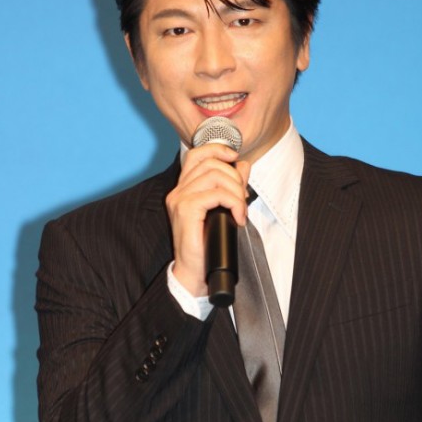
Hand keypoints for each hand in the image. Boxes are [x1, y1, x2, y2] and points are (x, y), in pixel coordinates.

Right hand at [164, 143, 250, 296]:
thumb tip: (243, 165)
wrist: (194, 271)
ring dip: (236, 191)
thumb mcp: (221, 209)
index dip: (218, 149)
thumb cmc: (206, 245)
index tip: (236, 159)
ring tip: (240, 210)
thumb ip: (230, 185)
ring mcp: (180, 199)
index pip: (197, 155)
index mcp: (183, 189)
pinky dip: (234, 203)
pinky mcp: (186, 210)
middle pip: (211, 163)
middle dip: (235, 178)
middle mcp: (178, 191)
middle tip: (242, 199)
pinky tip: (237, 218)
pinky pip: (216, 194)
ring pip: (215, 176)